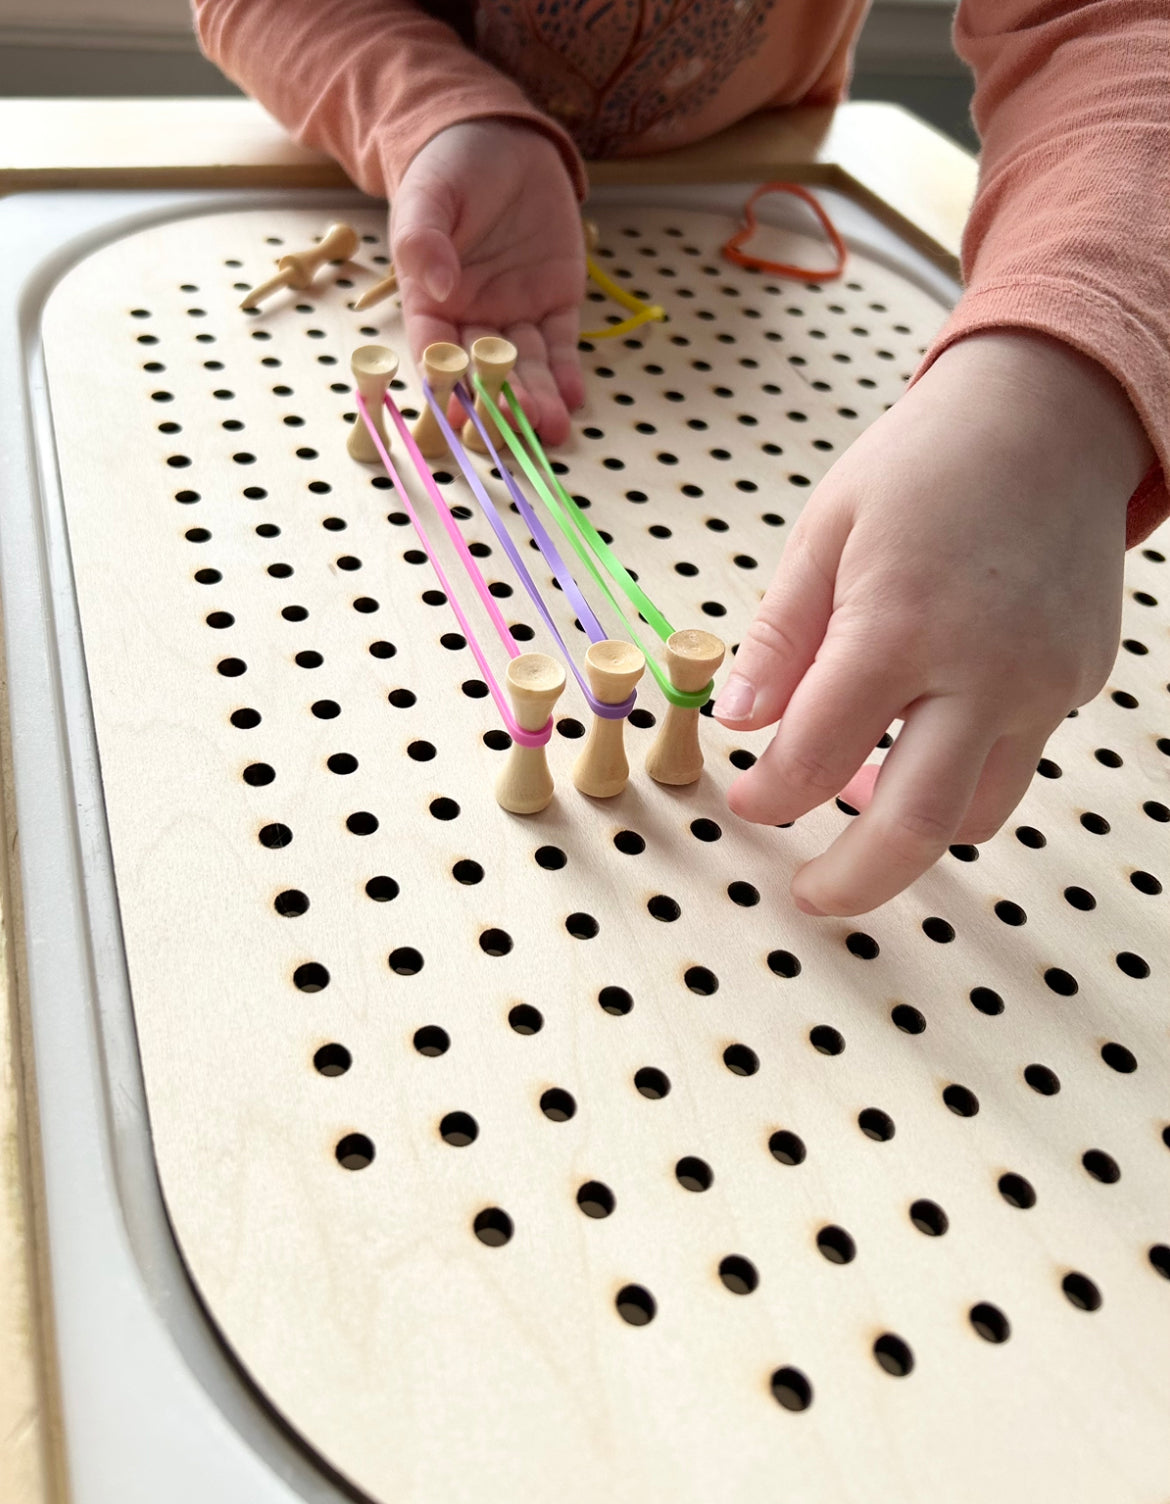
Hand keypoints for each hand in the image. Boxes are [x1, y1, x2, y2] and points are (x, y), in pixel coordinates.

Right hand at [390, 119, 585, 441]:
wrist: (500, 137)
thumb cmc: (449, 167)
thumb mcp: (427, 196)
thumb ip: (424, 240)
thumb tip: (438, 286)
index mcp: (430, 299)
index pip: (436, 350)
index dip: (446, 383)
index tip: (457, 412)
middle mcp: (473, 317)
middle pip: (485, 371)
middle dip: (501, 402)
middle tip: (516, 427)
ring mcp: (516, 312)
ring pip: (527, 366)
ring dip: (538, 399)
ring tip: (551, 427)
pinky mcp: (556, 301)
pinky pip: (562, 344)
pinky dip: (567, 373)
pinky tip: (573, 399)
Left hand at [715, 331, 1152, 915]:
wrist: (1051, 417)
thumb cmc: (923, 465)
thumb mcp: (824, 534)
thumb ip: (780, 640)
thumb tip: (740, 724)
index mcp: (900, 625)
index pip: (817, 756)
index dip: (769, 796)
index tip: (745, 801)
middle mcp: (984, 668)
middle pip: (918, 828)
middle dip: (851, 881)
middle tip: (807, 894)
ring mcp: (1043, 682)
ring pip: (978, 812)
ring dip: (912, 834)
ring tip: (861, 798)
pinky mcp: (1077, 682)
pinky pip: (1016, 758)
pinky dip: (960, 772)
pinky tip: (924, 728)